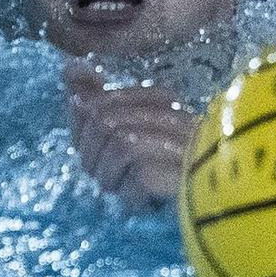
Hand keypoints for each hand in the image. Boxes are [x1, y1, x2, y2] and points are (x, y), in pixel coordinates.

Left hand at [62, 58, 199, 210]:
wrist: (205, 208)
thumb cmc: (158, 175)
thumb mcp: (124, 136)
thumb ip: (97, 100)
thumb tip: (70, 67)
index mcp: (158, 100)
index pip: (97, 103)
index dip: (83, 132)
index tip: (94, 155)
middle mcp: (172, 113)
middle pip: (104, 120)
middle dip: (93, 156)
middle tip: (108, 177)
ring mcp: (182, 141)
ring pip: (121, 143)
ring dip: (110, 176)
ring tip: (124, 190)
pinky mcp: (185, 170)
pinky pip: (138, 176)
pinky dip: (131, 196)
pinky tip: (142, 202)